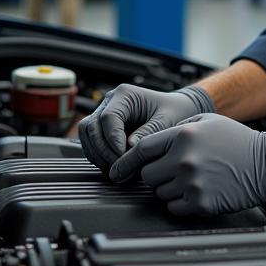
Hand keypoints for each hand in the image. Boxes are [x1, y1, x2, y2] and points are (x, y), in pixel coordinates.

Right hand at [79, 84, 213, 174]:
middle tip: (120, 168)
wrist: (178, 111)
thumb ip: (149, 132)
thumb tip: (128, 149)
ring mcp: (104, 114)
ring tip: (117, 170)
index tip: (124, 156)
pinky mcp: (104, 128)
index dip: (113, 140)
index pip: (108, 118)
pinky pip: (91, 143)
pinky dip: (99, 157)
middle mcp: (110, 102)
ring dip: (98, 155)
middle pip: (91, 127)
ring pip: (87, 135)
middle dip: (103, 151)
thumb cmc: (174, 112)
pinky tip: (115, 167)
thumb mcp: (167, 121)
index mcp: (125, 95)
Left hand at [109, 114, 265, 215]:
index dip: (125, 161)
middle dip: (154, 175)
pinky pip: (173, 208)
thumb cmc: (238, 142)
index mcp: (183, 135)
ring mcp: (191, 183)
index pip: (141, 149)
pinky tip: (196, 191)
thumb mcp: (206, 120)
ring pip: (159, 193)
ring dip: (168, 189)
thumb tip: (150, 143)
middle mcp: (184, 159)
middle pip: (147, 175)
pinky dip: (180, 203)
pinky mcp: (200, 203)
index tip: (117, 170)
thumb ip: (176, 128)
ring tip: (190, 179)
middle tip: (172, 171)